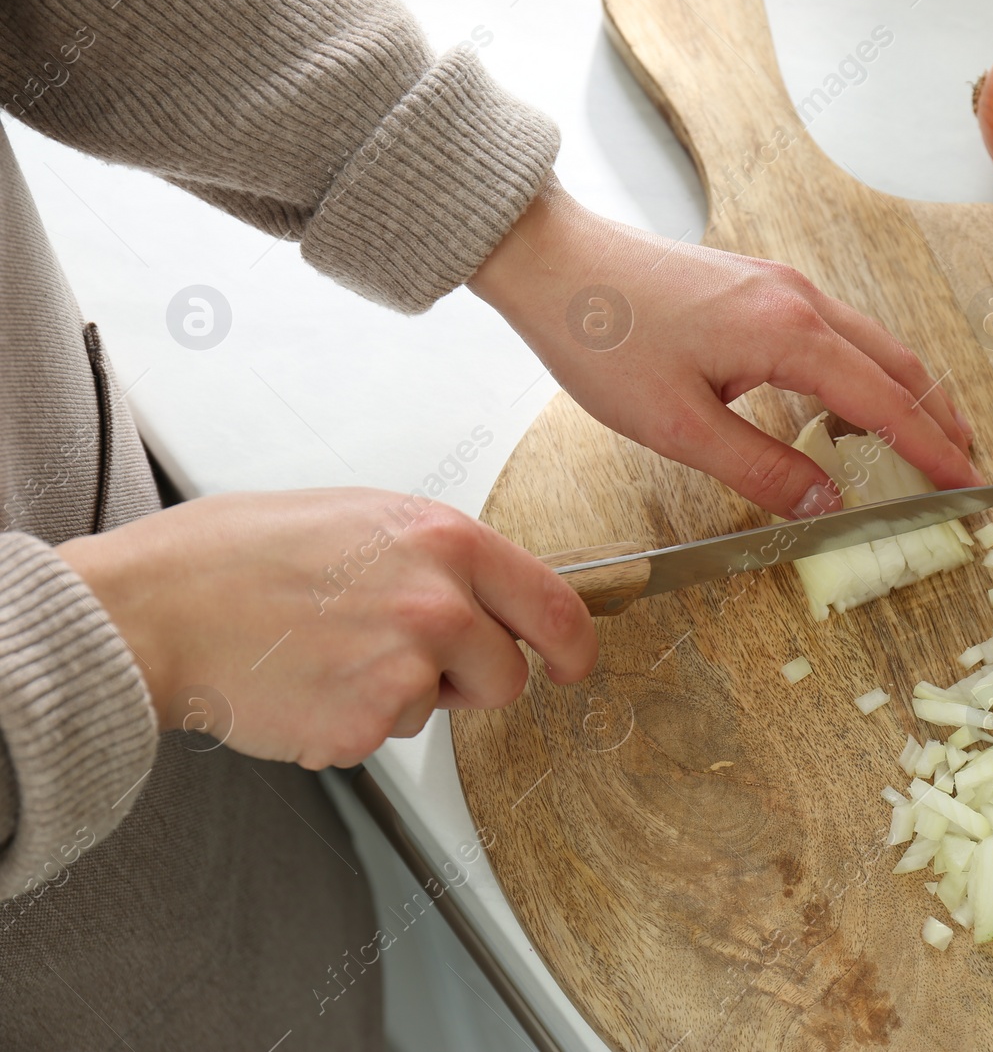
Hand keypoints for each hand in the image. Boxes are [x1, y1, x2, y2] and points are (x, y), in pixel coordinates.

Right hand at [56, 490, 595, 769]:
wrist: (156, 608)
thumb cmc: (236, 555)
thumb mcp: (361, 519)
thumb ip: (435, 557)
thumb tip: (480, 590)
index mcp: (445, 540)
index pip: (553, 604)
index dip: (572, 646)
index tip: (572, 665)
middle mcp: (439, 603)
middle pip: (507, 675)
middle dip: (469, 680)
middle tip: (403, 659)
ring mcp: (407, 667)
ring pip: (441, 710)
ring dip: (401, 699)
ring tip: (329, 655)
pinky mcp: (367, 723)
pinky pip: (382, 736)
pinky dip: (348, 724)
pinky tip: (303, 684)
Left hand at [469, 178, 980, 518]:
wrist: (553, 262)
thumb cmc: (603, 340)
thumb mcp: (679, 426)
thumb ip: (761, 469)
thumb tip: (828, 505)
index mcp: (789, 333)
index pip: (886, 404)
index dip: (934, 453)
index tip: (970, 491)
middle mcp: (800, 299)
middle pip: (898, 365)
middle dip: (940, 420)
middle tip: (967, 471)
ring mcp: (782, 286)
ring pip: (872, 344)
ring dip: (907, 394)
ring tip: (928, 441)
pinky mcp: (760, 285)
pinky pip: (838, 332)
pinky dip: (867, 372)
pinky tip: (856, 402)